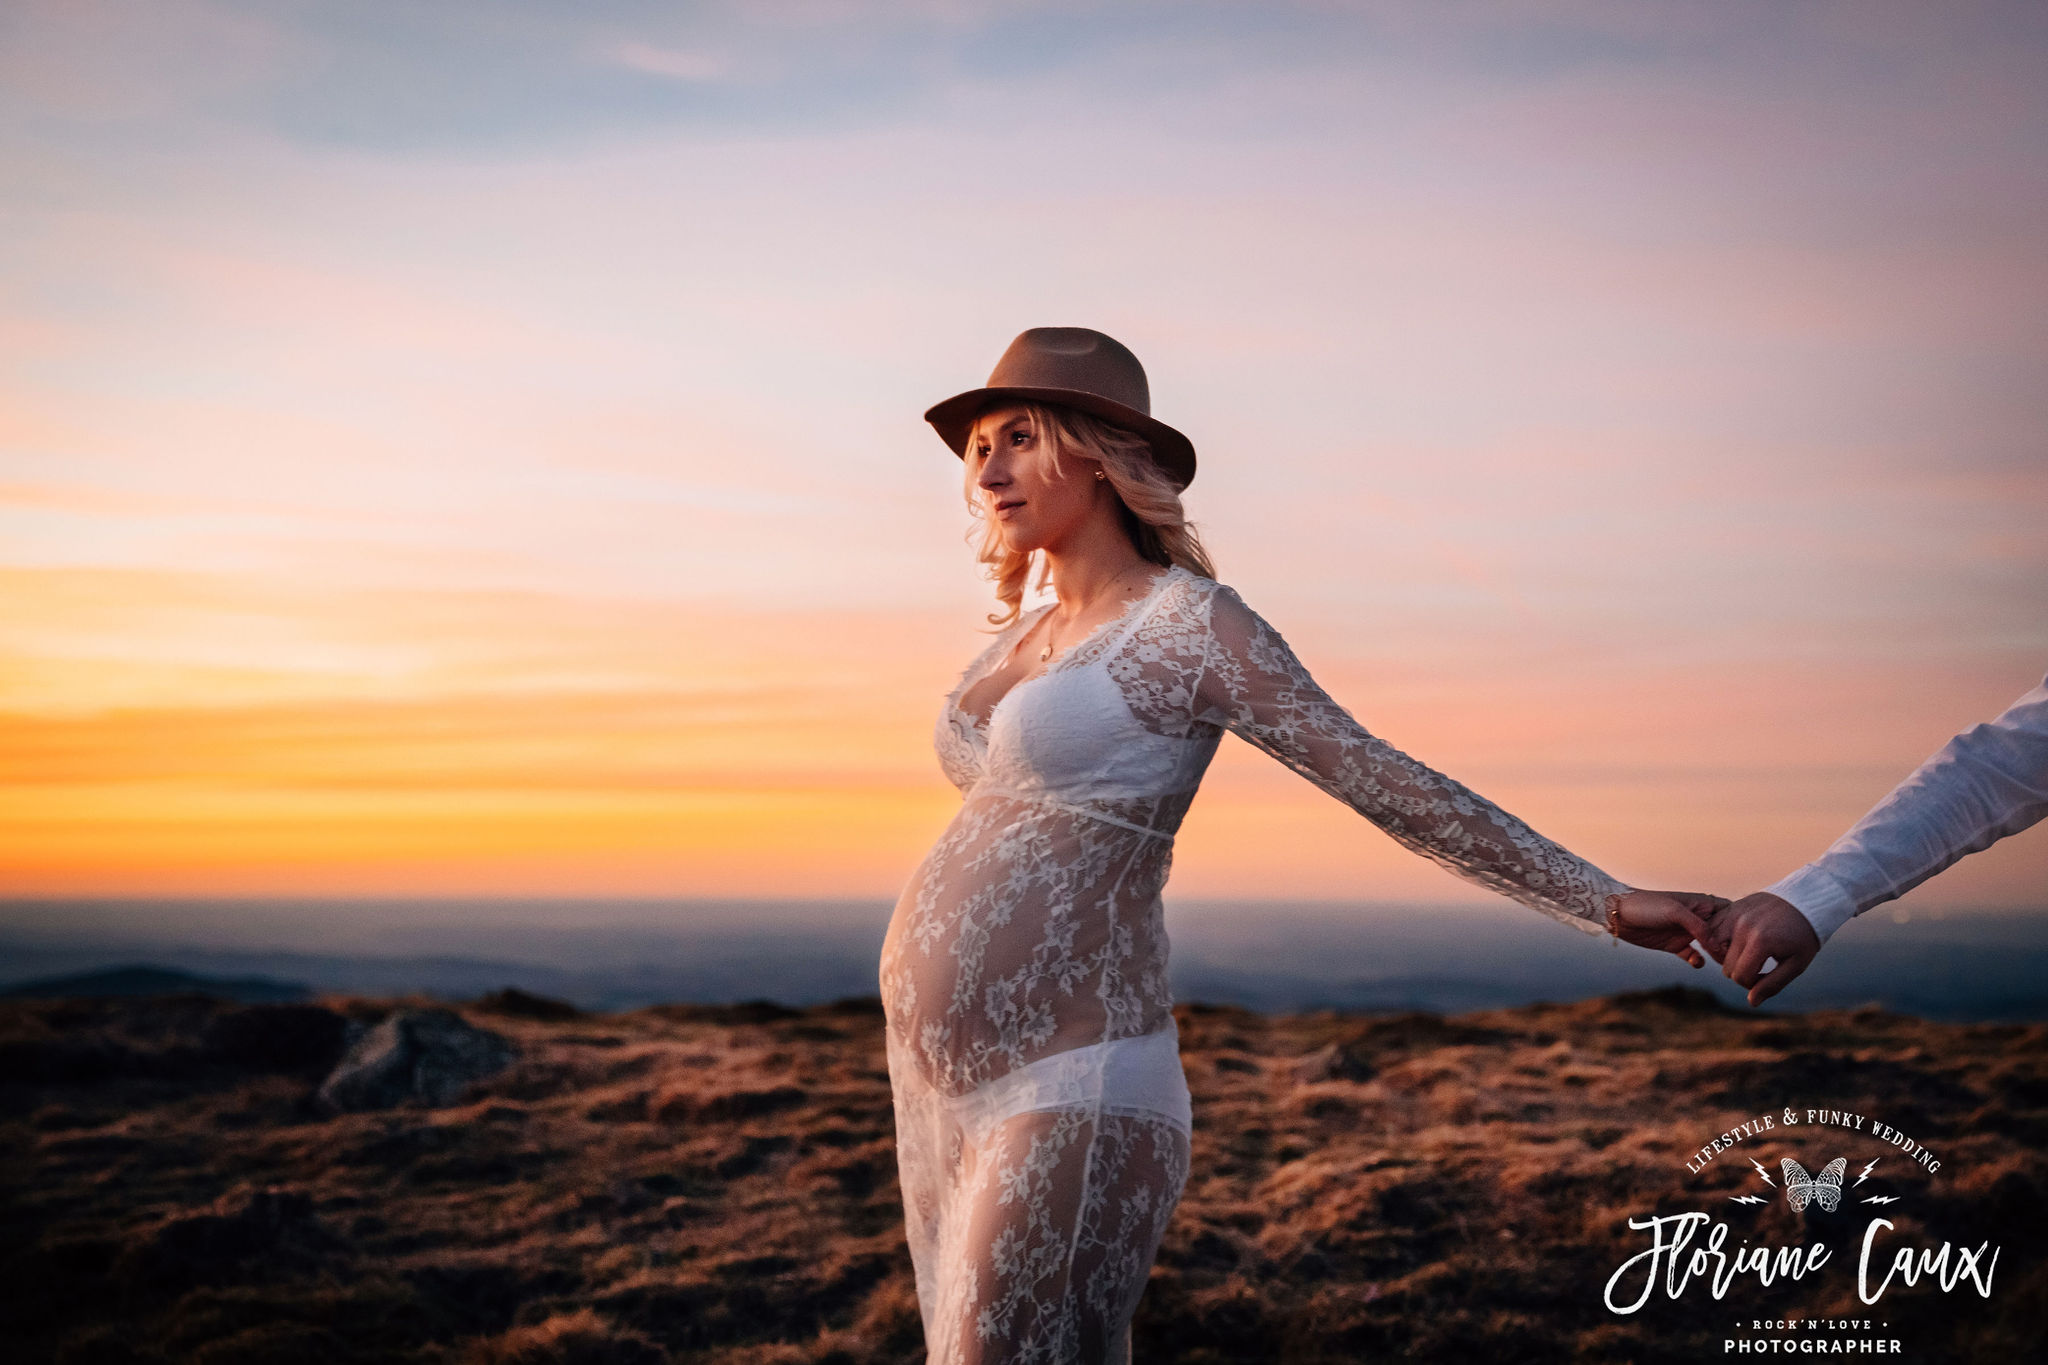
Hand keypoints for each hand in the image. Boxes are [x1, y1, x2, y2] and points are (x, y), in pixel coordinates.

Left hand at [1612, 890, 1729, 967]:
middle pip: (1722, 933)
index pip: (1729, 913)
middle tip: (1737, 957)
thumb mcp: (1675, 911)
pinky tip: (1697, 963)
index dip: (1739, 925)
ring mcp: (1686, 933)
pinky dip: (1697, 961)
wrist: (1618, 914)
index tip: (1746, 939)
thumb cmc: (1647, 905)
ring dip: (1716, 955)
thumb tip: (1718, 944)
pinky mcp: (1674, 945)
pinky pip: (1692, 955)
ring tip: (1722, 964)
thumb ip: (1698, 925)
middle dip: (1730, 944)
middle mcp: (1696, 919)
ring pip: (1710, 946)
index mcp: (1701, 904)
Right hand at [1704, 892, 1821, 1006]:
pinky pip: (1714, 930)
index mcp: (1760, 943)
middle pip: (1727, 966)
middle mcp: (1742, 927)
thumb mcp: (1796, 964)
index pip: (1740, 977)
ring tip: (1749, 953)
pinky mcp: (1730, 908)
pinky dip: (1721, 939)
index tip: (1767, 977)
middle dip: (1742, 972)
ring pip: (1714, 948)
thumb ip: (1773, 985)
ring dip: (1729, 956)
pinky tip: (1739, 940)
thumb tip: (1751, 1002)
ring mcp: (1734, 915)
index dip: (1752, 984)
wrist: (1806, 900)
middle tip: (1761, 965)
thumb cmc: (1804, 935)